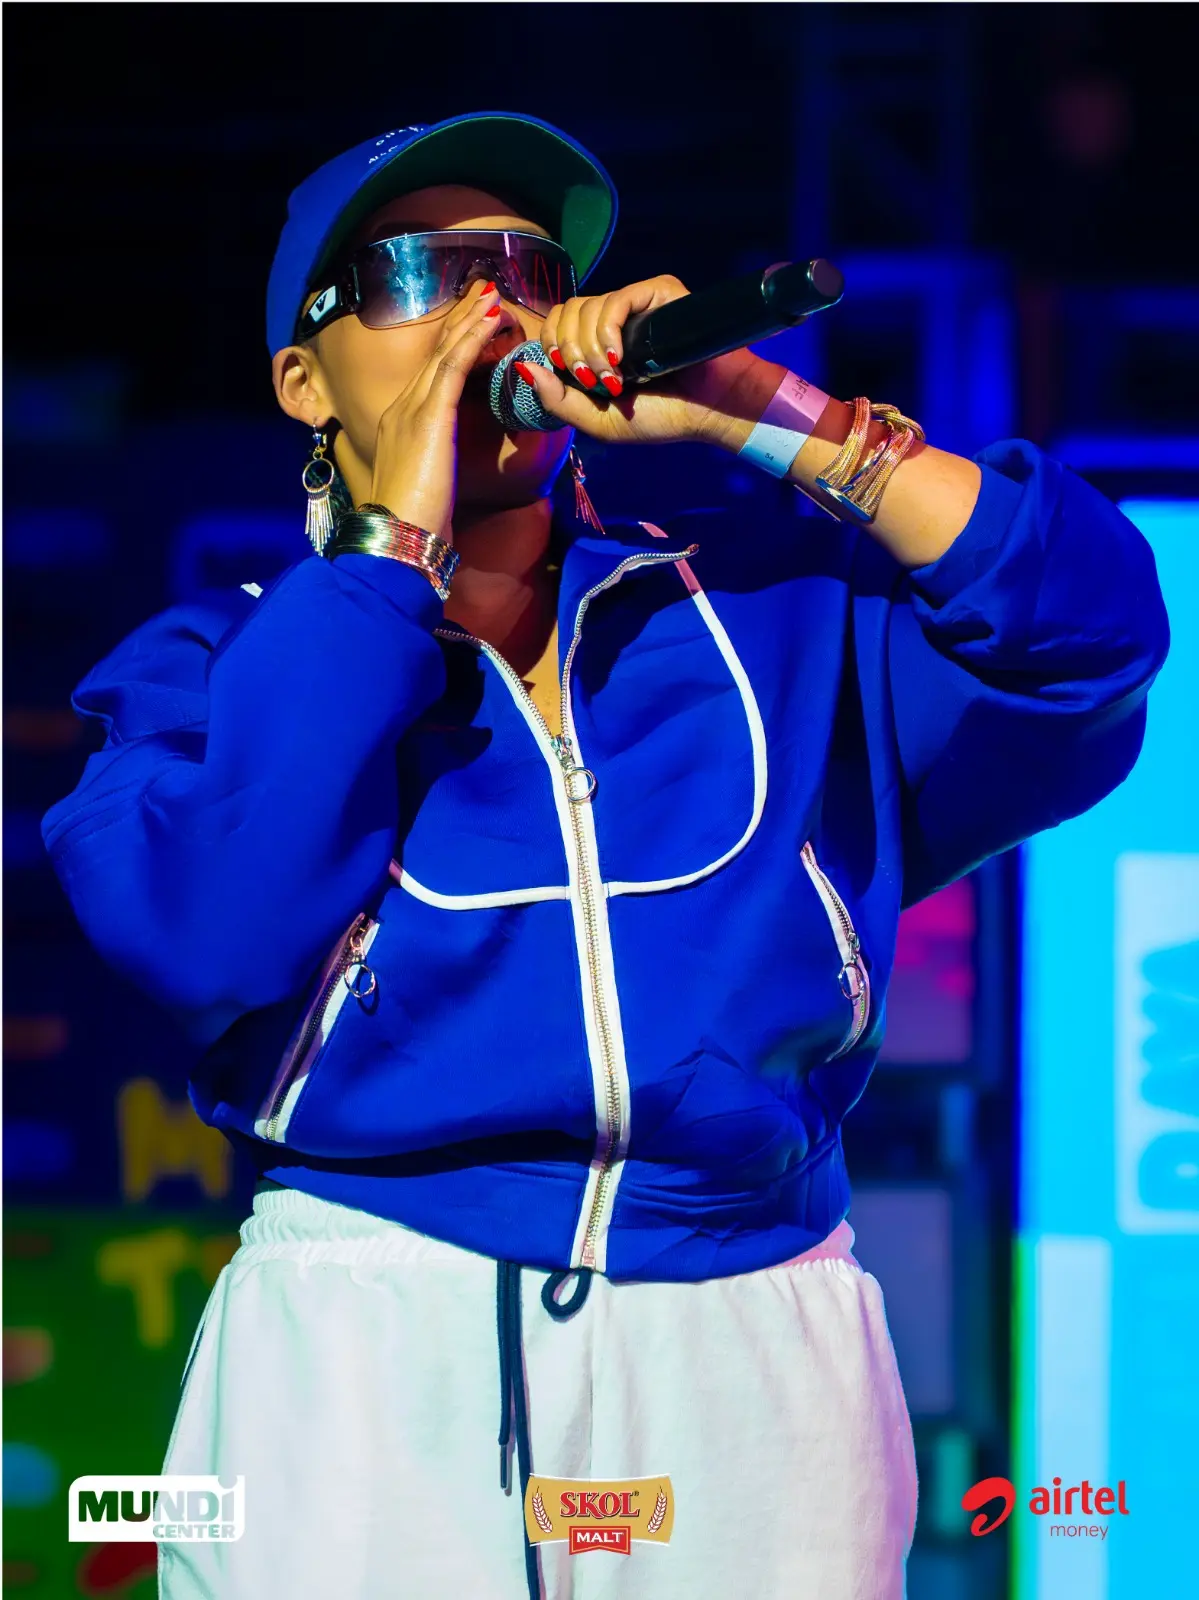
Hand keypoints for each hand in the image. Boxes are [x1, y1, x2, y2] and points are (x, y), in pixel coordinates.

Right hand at [367, 279, 504, 541]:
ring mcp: (412, 409)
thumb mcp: (425, 484)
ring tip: (492, 296)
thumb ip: (434, 461)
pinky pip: (453, 367)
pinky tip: (490, 321)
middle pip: (435, 353)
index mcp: (399, 423)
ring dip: (469, 320)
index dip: (451, 343)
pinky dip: (472, 340)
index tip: (471, 320)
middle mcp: (402, 408)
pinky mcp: (429, 417)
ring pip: (444, 353)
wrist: (398, 538)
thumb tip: (446, 462)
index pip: (430, 373)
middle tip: (483, 291)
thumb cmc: (415, 523)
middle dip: (459, 319)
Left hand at [517, 274, 777, 449]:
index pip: (555, 323)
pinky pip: (615, 299)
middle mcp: (613, 320)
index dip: (553, 347)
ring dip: (590, 351)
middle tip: (595, 382)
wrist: (712, 411)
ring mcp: (635, 304)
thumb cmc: (663, 418)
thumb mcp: (598, 421)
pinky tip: (618, 357)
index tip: (573, 379)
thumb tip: (524, 367)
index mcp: (596, 344)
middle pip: (564, 312)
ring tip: (615, 379)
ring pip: (585, 308)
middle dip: (569, 352)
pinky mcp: (657, 293)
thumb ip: (558, 400)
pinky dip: (607, 331)